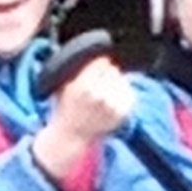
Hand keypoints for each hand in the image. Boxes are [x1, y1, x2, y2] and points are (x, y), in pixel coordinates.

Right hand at [31, 60, 132, 184]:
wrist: (72, 136)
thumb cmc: (66, 109)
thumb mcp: (64, 86)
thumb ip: (77, 70)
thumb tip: (96, 54)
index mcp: (82, 86)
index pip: (102, 61)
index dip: (98, 65)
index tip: (95, 69)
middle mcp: (98, 94)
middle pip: (112, 69)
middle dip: (106, 75)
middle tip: (98, 85)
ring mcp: (111, 105)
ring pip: (121, 80)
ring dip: (114, 84)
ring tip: (104, 95)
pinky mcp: (122, 113)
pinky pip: (128, 93)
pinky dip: (122, 94)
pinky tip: (112, 101)